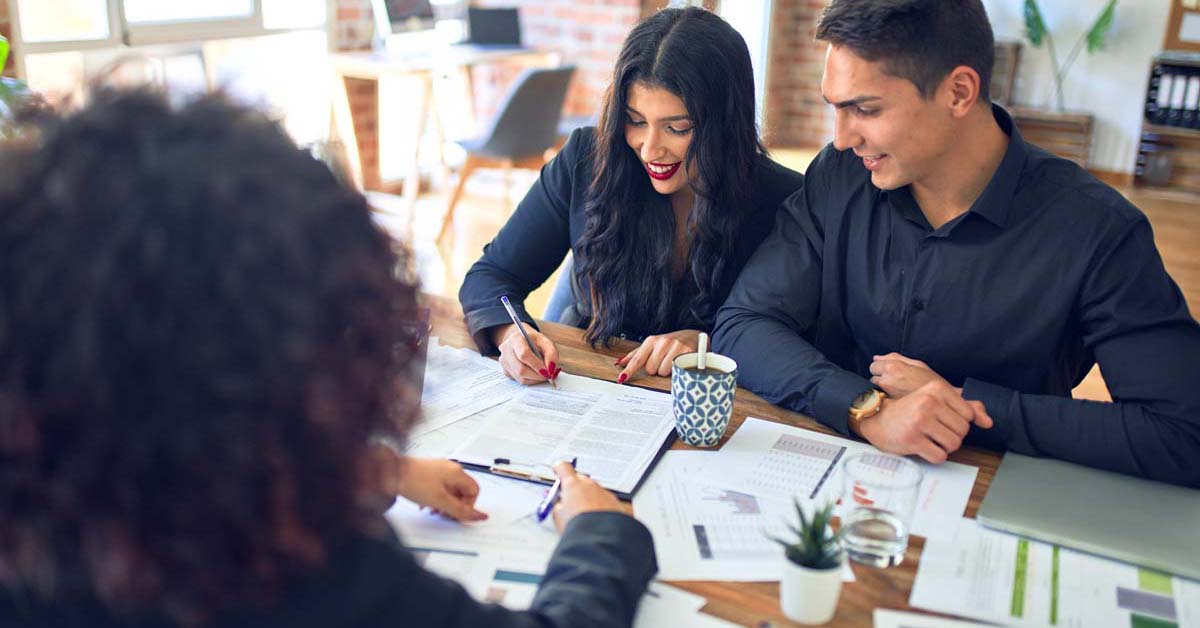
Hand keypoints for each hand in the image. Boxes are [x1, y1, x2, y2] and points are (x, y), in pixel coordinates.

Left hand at [382, 452, 487, 521]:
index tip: (457, 514)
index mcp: (457, 472)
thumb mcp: (440, 501)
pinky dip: (435, 498)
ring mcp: (439, 470)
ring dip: (444, 504)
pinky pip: (439, 488)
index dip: (468, 505)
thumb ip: (461, 511)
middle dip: (454, 506)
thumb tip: (480, 516)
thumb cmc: (414, 481)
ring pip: (450, 491)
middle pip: (462, 492)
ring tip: (433, 510)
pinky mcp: (429, 473)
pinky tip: (425, 504)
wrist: (390, 472)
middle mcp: (450, 469)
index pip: (474, 491)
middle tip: (444, 514)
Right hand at [493, 323, 560, 385]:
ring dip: (535, 378)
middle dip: (537, 375)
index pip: (524, 354)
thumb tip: (551, 369)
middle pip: (521, 369)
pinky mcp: (505, 371)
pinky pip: (519, 380)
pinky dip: (530, 379)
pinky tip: (534, 373)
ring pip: (520, 377)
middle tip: (548, 375)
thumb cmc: (535, 342)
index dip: (536, 365)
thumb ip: (551, 354)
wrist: (523, 341)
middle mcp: (506, 350)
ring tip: (542, 373)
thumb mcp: (546, 342)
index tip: (547, 371)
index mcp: (515, 338)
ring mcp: (504, 361)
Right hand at [550, 461, 623, 531]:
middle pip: (581, 481)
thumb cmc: (579, 526)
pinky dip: (604, 509)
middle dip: (576, 489)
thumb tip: (560, 503)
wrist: (600, 538)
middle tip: (571, 504)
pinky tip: (599, 522)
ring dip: (591, 501)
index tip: (558, 469)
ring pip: (596, 493)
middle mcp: (591, 485)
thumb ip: (558, 504)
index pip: (564, 467)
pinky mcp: (618, 503)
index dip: (559, 469)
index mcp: (573, 484)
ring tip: (587, 519)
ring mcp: (606, 493)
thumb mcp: (558, 515)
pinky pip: (608, 503)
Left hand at [615, 329, 699, 382]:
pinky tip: (679, 363)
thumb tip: (619, 363)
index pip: (637, 359)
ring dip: (666, 371)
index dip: (629, 370)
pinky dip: (676, 371)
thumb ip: (636, 355)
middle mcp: (662, 342)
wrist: (694, 336)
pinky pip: (675, 371)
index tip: (622, 378)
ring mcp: (675, 347)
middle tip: (663, 361)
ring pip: (662, 372)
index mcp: (652, 340)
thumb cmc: (671, 343)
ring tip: (672, 362)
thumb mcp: (653, 345)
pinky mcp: (687, 352)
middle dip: (655, 369)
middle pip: (650, 369)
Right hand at [857, 380, 992, 463]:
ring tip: (931, 441)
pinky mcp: (912, 439)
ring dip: (944, 448)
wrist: (875, 417)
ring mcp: (920, 421)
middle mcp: (929, 402)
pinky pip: (939, 456)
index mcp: (936, 389)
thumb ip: (960, 406)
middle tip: (935, 433)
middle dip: (952, 436)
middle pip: (962, 431)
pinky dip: (934, 456)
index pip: (968, 414)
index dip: (958, 422)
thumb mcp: (932, 399)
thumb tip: (988, 421)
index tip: (942, 421)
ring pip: (954, 445)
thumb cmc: (907, 410)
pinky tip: (923, 448)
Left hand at [869, 353, 943, 397]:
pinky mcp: (889, 406)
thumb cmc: (932, 382)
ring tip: (896, 392)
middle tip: (894, 383)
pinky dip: (885, 399)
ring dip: (881, 390)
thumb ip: (895, 358)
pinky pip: (880, 400)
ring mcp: (886, 395)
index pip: (873, 366)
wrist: (943, 402)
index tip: (889, 373)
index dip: (881, 368)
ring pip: (875, 390)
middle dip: (880, 379)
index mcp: (893, 367)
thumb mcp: (917, 364)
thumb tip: (876, 357)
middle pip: (872, 378)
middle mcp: (886, 381)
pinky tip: (895, 400)